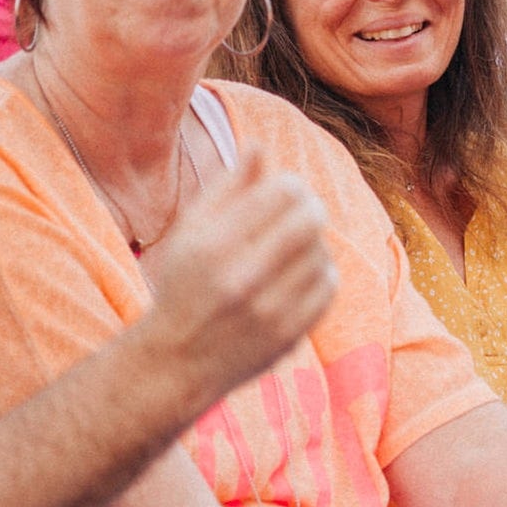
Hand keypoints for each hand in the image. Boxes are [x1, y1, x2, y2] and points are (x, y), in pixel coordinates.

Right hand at [138, 152, 335, 396]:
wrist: (177, 360)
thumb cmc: (184, 283)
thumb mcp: (191, 231)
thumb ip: (228, 187)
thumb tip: (260, 146)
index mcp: (212, 245)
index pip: (283, 191)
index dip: (291, 184)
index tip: (284, 191)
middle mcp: (240, 278)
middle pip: (311, 218)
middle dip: (310, 208)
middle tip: (301, 212)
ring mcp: (268, 310)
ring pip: (322, 251)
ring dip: (313, 242)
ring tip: (292, 246)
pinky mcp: (289, 334)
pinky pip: (328, 286)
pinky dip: (319, 273)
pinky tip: (299, 273)